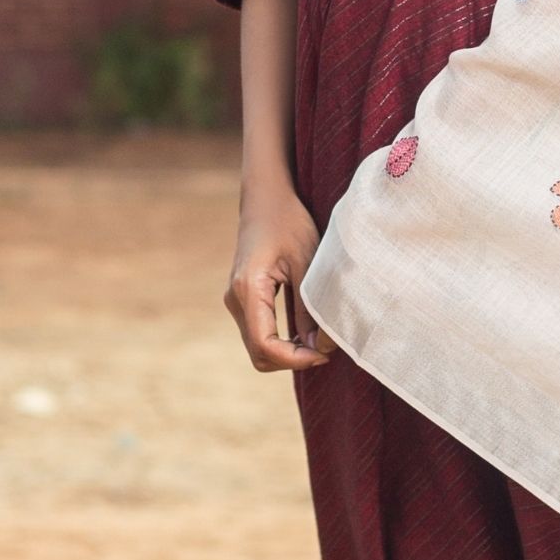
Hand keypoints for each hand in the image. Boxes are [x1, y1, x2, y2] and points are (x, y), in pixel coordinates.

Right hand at [225, 187, 334, 372]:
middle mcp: (236, 299)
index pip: (265, 345)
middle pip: (258, 354)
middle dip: (291, 360)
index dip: (295, 359)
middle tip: (323, 351)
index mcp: (249, 289)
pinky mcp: (244, 300)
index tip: (322, 354)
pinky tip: (304, 332)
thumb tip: (316, 346)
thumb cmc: (289, 222)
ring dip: (287, 353)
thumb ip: (309, 307)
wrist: (266, 199)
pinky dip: (281, 341)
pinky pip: (259, 333)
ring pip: (257, 347)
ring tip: (318, 341)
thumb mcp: (307, 262)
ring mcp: (236, 301)